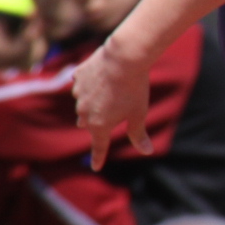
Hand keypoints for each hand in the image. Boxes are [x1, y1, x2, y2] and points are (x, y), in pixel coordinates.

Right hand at [71, 44, 151, 169]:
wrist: (124, 58)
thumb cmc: (135, 89)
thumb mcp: (139, 114)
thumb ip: (139, 134)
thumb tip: (147, 151)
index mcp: (99, 125)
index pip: (98, 147)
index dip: (98, 157)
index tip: (96, 167)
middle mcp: (84, 112)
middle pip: (87, 124)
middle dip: (95, 123)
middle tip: (106, 117)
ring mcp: (78, 93)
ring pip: (83, 103)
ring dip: (92, 102)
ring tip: (109, 91)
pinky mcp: (78, 76)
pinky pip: (82, 84)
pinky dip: (89, 84)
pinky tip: (101, 77)